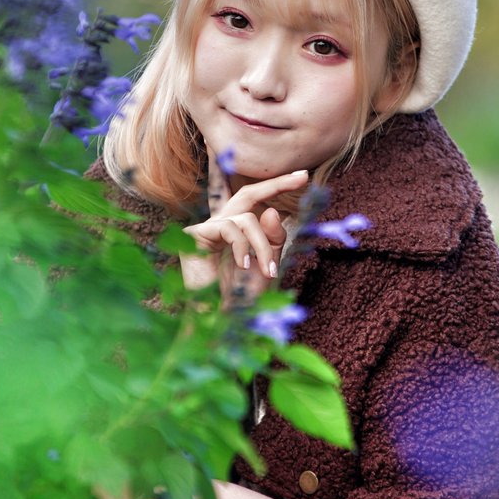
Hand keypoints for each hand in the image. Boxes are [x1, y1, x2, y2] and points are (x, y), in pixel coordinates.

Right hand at [180, 155, 308, 306]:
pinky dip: (242, 246)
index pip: (257, 203)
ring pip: (246, 218)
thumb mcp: (268, 265)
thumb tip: (272, 210)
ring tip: (267, 271)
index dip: (278, 187)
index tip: (305, 177)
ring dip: (263, 244)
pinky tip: (243, 265)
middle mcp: (222, 226)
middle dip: (276, 184)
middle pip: (248, 193)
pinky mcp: (194, 234)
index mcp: (238, 232)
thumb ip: (273, 239)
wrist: (219, 321)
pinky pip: (228, 227)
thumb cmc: (241, 298)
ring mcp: (207, 229)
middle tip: (302, 178)